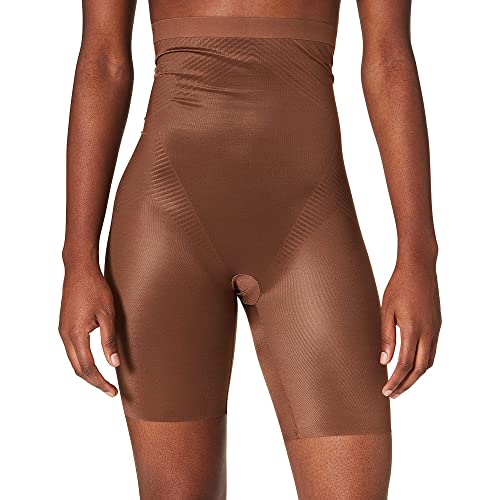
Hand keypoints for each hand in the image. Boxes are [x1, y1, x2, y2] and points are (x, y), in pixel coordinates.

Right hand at [59, 265, 119, 396]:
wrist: (79, 270)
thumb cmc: (95, 289)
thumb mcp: (107, 314)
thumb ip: (109, 340)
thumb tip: (114, 364)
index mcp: (75, 334)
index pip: (87, 368)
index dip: (100, 382)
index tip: (113, 392)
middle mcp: (65, 335)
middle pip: (77, 368)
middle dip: (94, 381)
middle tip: (110, 390)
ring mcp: (63, 330)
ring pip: (73, 360)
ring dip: (88, 372)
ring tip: (104, 380)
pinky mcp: (65, 325)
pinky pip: (72, 350)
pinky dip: (82, 361)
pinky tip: (94, 362)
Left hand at [380, 260, 440, 398]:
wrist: (419, 268)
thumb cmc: (398, 287)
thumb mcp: (386, 311)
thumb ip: (386, 337)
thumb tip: (384, 361)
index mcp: (413, 330)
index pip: (404, 365)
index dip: (395, 381)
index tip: (386, 391)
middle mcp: (428, 333)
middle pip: (419, 369)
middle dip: (406, 384)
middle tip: (393, 394)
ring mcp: (435, 330)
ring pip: (428, 362)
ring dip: (415, 376)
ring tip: (401, 383)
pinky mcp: (437, 325)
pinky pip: (432, 351)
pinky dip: (422, 363)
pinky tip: (412, 365)